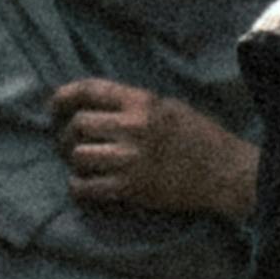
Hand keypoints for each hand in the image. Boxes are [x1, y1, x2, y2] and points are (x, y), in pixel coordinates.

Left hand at [53, 79, 257, 224]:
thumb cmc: (200, 137)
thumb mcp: (168, 107)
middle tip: (69, 145)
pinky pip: (86, 187)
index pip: (89, 89)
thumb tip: (94, 107)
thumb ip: (133, 105)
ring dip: (74, 162)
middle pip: (78, 124)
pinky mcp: (131, 188)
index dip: (63, 97)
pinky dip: (79, 188)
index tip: (54, 107)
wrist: (225, 173)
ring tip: (83, 166)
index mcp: (142, 101)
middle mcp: (134, 127)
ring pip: (78, 156)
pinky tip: (87, 187)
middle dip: (66, 135)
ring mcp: (131, 159)